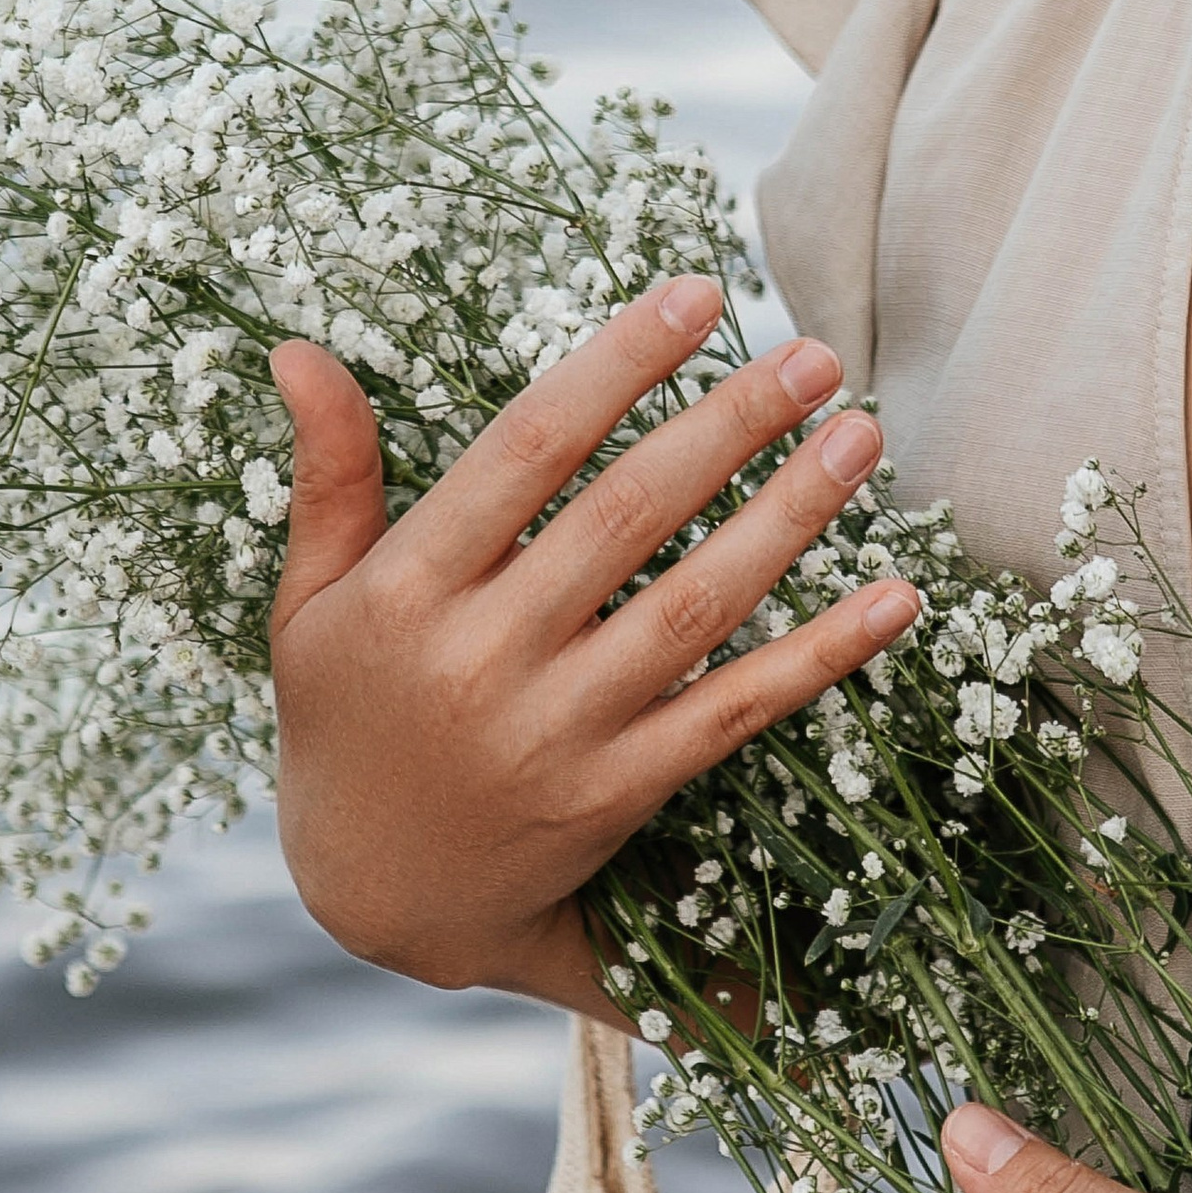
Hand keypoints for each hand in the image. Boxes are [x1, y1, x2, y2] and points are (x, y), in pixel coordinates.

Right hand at [266, 273, 920, 1009]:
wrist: (376, 898)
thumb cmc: (343, 723)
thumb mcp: (308, 602)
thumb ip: (330, 476)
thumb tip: (298, 349)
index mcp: (410, 591)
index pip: (526, 452)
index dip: (616, 367)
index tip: (696, 294)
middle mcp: (485, 656)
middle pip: (627, 518)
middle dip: (728, 426)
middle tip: (814, 355)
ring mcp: (559, 731)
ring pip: (692, 608)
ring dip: (788, 519)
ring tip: (859, 437)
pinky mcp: (618, 792)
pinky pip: (733, 714)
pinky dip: (819, 659)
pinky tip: (892, 601)